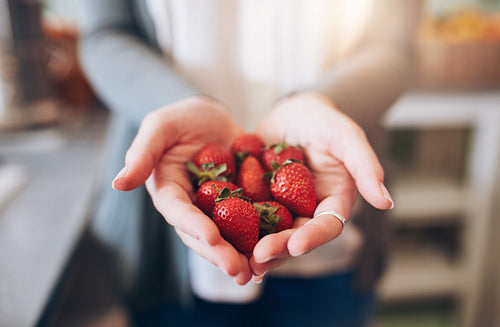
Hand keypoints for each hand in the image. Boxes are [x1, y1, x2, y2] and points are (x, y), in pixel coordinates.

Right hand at [111, 96, 252, 284]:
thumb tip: (117, 183)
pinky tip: (279, 249)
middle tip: (239, 271)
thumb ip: (142, 152)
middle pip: (203, 235)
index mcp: (169, 192)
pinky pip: (252, 223)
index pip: (178, 213)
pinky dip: (263, 237)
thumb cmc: (182, 118)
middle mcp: (192, 207)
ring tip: (258, 271)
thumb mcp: (160, 126)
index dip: (193, 226)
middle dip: (220, 254)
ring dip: (242, 256)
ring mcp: (217, 210)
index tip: (211, 237)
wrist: (212, 117)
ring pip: (228, 237)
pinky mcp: (242, 204)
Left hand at [250, 91, 393, 279]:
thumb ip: (365, 165)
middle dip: (278, 249)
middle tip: (258, 259)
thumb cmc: (323, 120)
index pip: (327, 226)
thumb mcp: (345, 136)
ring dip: (255, 249)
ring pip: (270, 234)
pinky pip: (247, 217)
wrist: (292, 112)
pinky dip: (235, 228)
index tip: (296, 245)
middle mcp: (308, 210)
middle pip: (295, 236)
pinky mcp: (258, 201)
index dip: (313, 238)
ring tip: (240, 261)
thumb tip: (386, 202)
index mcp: (333, 201)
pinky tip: (220, 236)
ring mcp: (282, 208)